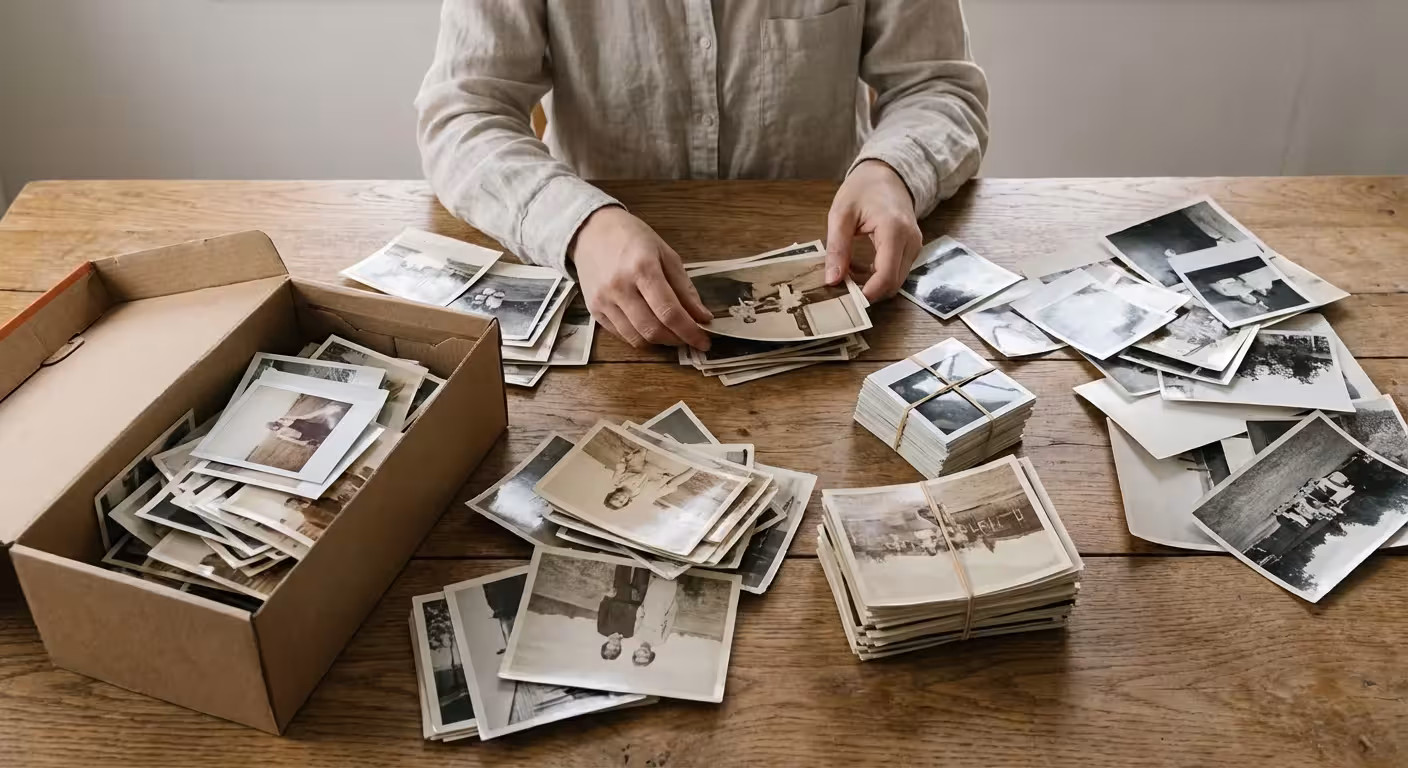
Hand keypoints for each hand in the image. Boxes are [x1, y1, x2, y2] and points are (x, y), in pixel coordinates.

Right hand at [570, 207, 712, 349]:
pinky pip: (621, 334)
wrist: (591, 231)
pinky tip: (650, 326)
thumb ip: (685, 288)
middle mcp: (620, 287)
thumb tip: (703, 317)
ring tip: (671, 333)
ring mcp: (604, 300)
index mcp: (643, 268)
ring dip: (659, 342)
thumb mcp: (666, 254)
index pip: (670, 312)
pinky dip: (640, 337)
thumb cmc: (633, 238)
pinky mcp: (593, 310)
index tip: (704, 341)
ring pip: (636, 338)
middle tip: (689, 337)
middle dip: (677, 339)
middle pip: (653, 330)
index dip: (690, 332)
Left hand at [825, 159, 923, 301]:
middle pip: (894, 283)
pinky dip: (878, 276)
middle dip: (869, 291)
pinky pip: (897, 271)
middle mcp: (911, 241)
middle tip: (842, 286)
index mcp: (895, 230)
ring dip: (873, 284)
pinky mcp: (912, 249)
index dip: (868, 293)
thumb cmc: (863, 189)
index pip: (887, 275)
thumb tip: (832, 280)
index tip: (846, 298)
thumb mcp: (841, 215)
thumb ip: (837, 248)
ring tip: (849, 272)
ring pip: (896, 281)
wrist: (887, 173)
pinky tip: (860, 266)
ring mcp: (915, 246)